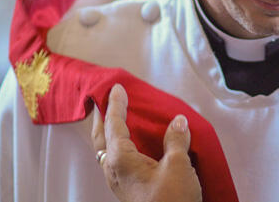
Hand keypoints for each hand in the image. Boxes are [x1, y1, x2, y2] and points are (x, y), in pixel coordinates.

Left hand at [92, 84, 202, 201]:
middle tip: (102, 102)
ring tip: (114, 120)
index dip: (116, 104)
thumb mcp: (178, 165)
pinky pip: (117, 161)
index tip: (117, 88)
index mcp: (120, 159)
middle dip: (101, 120)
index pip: (114, 125)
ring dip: (108, 134)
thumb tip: (177, 122)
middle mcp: (114, 171)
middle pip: (100, 139)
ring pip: (107, 152)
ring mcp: (120, 183)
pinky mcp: (129, 191)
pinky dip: (118, 146)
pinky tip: (131, 146)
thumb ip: (175, 140)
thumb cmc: (171, 199)